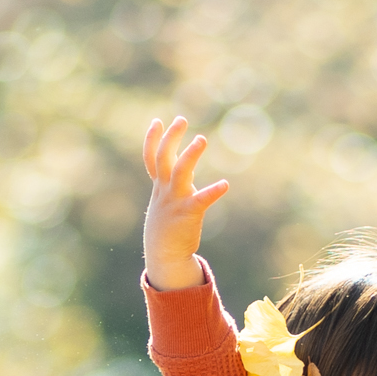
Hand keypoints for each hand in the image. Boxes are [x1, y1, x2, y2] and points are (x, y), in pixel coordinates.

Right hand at [142, 115, 231, 290]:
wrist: (165, 255)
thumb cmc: (168, 226)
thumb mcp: (166, 201)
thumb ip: (175, 182)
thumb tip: (188, 167)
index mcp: (160, 186)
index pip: (151, 158)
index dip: (153, 139)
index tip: (158, 120)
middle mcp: (165, 190)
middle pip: (164, 158)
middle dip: (171, 138)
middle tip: (181, 120)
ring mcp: (175, 201)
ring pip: (180, 172)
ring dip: (191, 154)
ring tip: (201, 139)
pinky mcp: (189, 213)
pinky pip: (202, 199)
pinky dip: (213, 191)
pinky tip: (225, 184)